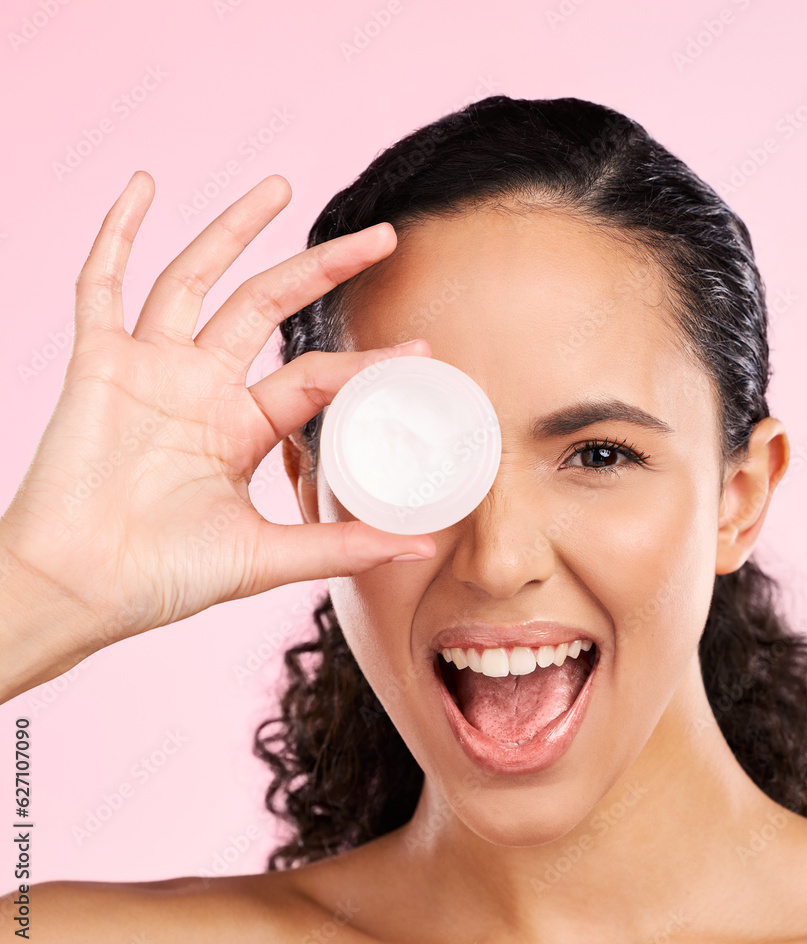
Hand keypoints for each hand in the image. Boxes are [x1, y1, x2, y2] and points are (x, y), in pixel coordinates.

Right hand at [0, 171, 435, 652]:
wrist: (81, 591)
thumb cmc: (165, 578)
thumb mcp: (266, 556)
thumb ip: (341, 545)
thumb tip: (422, 547)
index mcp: (241, 427)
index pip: (314, 376)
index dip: (366, 363)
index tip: (422, 351)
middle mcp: (201, 388)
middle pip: (269, 306)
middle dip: (324, 268)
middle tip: (383, 237)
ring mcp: (150, 369)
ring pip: (196, 278)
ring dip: (235, 230)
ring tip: (282, 185)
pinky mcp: (98, 364)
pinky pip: (101, 286)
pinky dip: (117, 235)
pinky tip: (143, 187)